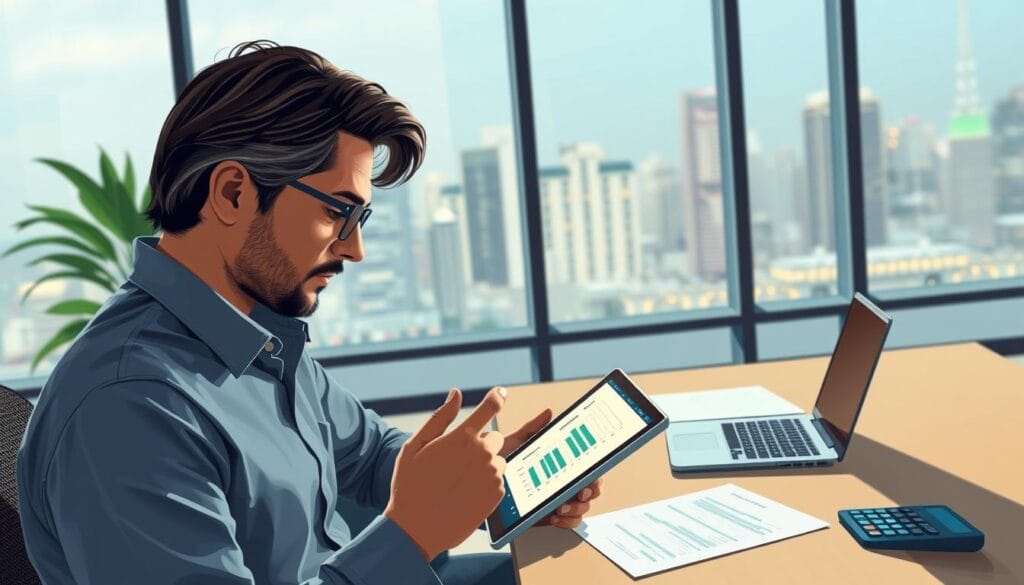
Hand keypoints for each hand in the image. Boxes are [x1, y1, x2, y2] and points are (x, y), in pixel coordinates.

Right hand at [385, 387, 507, 560]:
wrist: (416, 529)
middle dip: (480, 444)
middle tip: (457, 461)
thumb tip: (456, 393)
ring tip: (459, 480)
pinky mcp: (498, 494)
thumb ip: (440, 418)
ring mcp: (492, 475)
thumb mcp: (415, 447)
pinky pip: (499, 479)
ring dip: (485, 464)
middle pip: (494, 437)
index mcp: (462, 438)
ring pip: (497, 459)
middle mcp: (482, 454)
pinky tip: (466, 492)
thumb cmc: (410, 486)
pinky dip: (487, 482)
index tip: (501, 393)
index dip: (497, 397)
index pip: (490, 407)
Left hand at [498, 408, 603, 529]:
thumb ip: (532, 428)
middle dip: (590, 491)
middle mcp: (562, 481)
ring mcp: (557, 500)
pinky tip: (555, 516)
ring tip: (562, 506)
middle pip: (591, 488)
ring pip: (583, 507)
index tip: (589, 475)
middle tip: (580, 492)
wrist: (475, 481)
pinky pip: (569, 523)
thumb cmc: (497, 459)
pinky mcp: (548, 516)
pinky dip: (567, 522)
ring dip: (578, 508)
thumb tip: (548, 413)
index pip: (586, 466)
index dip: (594, 471)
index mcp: (559, 462)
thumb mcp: (514, 442)